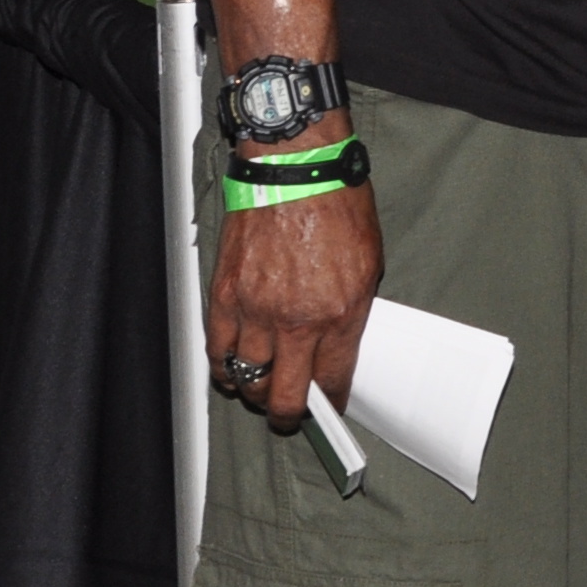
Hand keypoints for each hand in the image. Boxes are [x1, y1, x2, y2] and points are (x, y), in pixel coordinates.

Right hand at [206, 167, 378, 429]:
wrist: (295, 170)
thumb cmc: (337, 205)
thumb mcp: (368, 263)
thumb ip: (352, 309)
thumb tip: (340, 342)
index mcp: (341, 313)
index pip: (333, 379)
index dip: (331, 402)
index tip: (330, 408)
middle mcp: (297, 320)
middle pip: (285, 394)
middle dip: (288, 414)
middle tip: (290, 416)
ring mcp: (257, 311)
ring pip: (247, 378)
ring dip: (253, 392)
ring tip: (259, 392)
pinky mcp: (225, 295)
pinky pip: (218, 349)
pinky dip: (222, 367)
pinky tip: (230, 370)